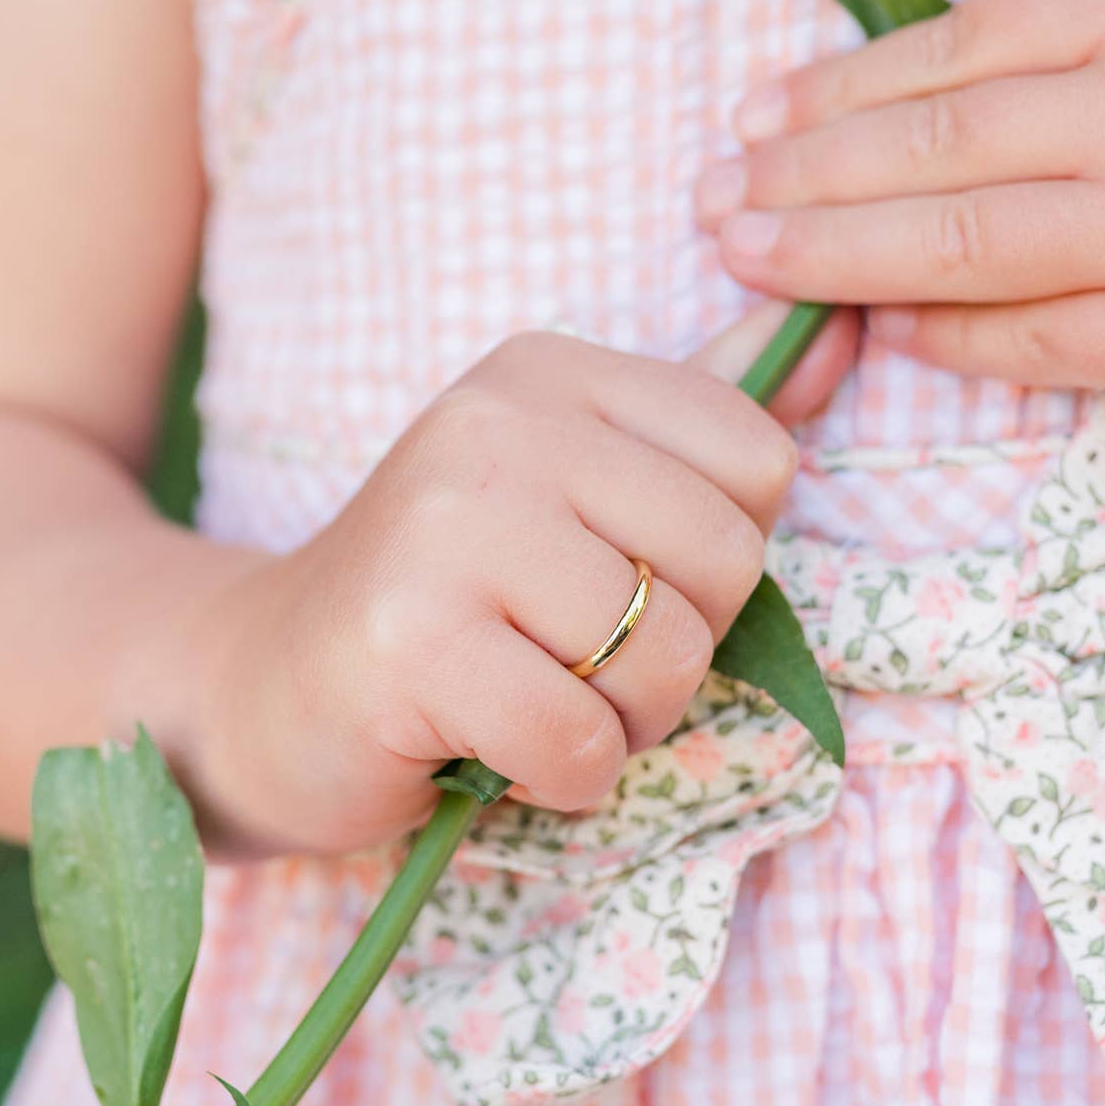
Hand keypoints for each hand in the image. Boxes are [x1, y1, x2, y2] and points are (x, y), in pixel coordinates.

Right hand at [183, 307, 858, 856]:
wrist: (260, 686)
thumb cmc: (450, 598)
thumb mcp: (574, 483)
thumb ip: (704, 417)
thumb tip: (845, 329)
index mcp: (549, 370)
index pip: (757, 460)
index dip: (712, 557)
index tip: (615, 574)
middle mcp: (497, 422)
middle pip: (726, 558)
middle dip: (674, 647)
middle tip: (573, 657)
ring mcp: (446, 526)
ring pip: (664, 657)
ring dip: (618, 722)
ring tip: (532, 698)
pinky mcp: (410, 641)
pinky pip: (580, 741)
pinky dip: (559, 776)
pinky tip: (490, 746)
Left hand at [694, 0, 1104, 420]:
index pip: (965, 38)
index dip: (845, 80)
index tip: (757, 105)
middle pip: (939, 144)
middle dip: (805, 170)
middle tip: (709, 193)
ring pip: (963, 247)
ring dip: (835, 255)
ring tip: (744, 254)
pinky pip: (1035, 340)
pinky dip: (945, 334)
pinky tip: (872, 323)